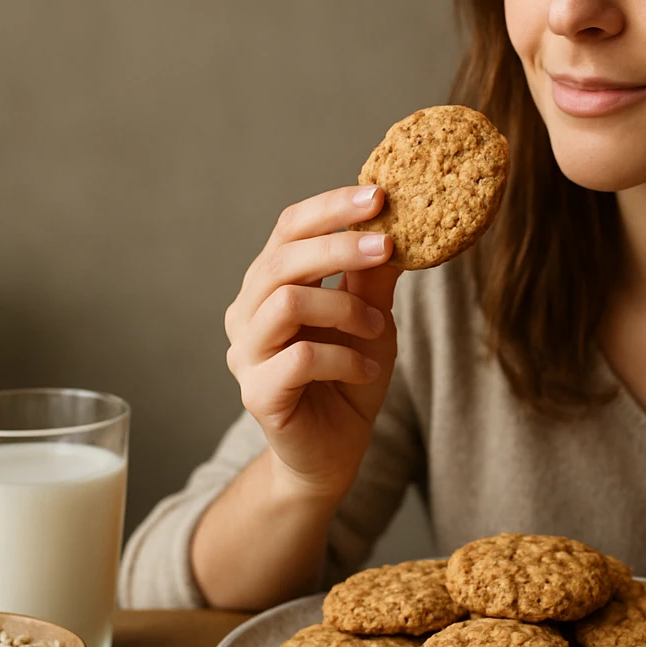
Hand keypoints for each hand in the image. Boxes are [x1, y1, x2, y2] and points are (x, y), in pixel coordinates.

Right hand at [224, 185, 400, 500]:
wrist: (336, 450)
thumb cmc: (349, 378)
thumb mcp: (372, 318)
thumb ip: (374, 276)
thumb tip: (398, 222)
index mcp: (270, 284)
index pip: (290, 228)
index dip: (331, 208)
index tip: (379, 196)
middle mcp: (248, 312)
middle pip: (284, 259)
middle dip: (340, 247)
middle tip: (388, 247)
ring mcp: (247, 354)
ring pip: (288, 303)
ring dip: (346, 308)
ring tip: (378, 329)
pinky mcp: (258, 394)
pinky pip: (301, 358)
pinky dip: (344, 357)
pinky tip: (366, 367)